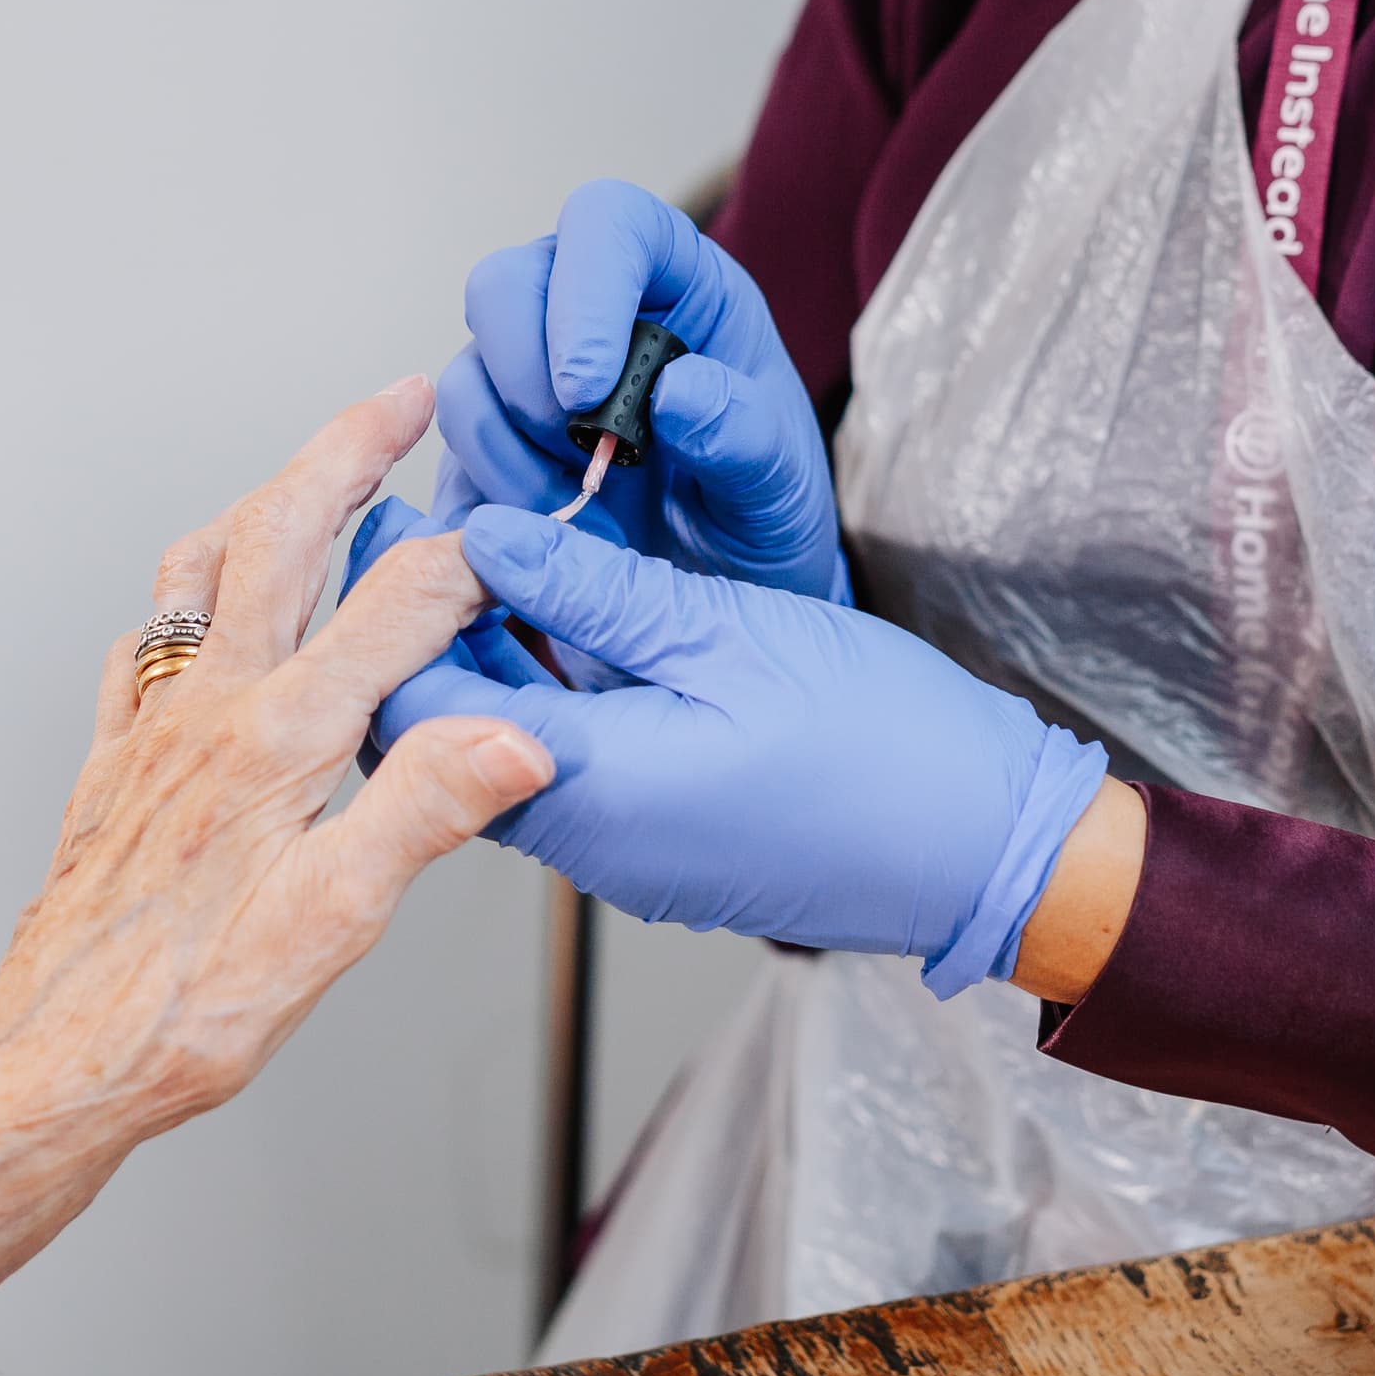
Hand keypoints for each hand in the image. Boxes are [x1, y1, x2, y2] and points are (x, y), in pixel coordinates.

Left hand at [0, 382, 551, 1375]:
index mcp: (281, 737)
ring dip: (265, 505)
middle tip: (405, 400)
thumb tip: (516, 737)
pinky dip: (187, 596)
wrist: (56, 1057)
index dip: (469, 551)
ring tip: (309, 475)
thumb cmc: (189, 1008)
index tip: (519, 523)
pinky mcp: (116, 761)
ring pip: (205, 568)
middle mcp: (210, 708)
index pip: (400, 601)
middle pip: (284, 534)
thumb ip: (426, 807)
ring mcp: (155, 726)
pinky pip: (149, 642)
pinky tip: (201, 612)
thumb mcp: (336, 920)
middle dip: (349, 452)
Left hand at [371, 506, 1108, 992]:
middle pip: (444, 739)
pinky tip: (564, 617)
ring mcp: (620, 851)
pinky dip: (542, 691)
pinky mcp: (655, 846)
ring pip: (499, 750)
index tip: (400, 525)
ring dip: (487, 656)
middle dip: (425, 631)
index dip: (393, 614)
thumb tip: (491, 537)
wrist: (981, 849)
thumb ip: (596, 591)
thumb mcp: (729, 633)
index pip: (418, 715)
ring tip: (491, 549)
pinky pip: (561, 767)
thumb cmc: (880, 746)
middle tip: (425, 523)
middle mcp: (586, 839)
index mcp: (588, 789)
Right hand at [429, 179, 845, 601]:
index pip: (606, 222)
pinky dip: (486, 506)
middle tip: (578, 458)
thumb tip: (676, 393)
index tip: (587, 389)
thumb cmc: (765, 511)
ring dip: (506, 456)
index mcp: (673, 283)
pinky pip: (450, 461)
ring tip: (579, 515)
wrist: (732, 588)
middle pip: (502, 286)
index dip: (583, 289)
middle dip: (524, 380)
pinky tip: (544, 542)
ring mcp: (529, 377)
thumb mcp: (783, 481)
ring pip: (465, 377)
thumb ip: (745, 433)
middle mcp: (587, 313)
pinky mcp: (495, 448)